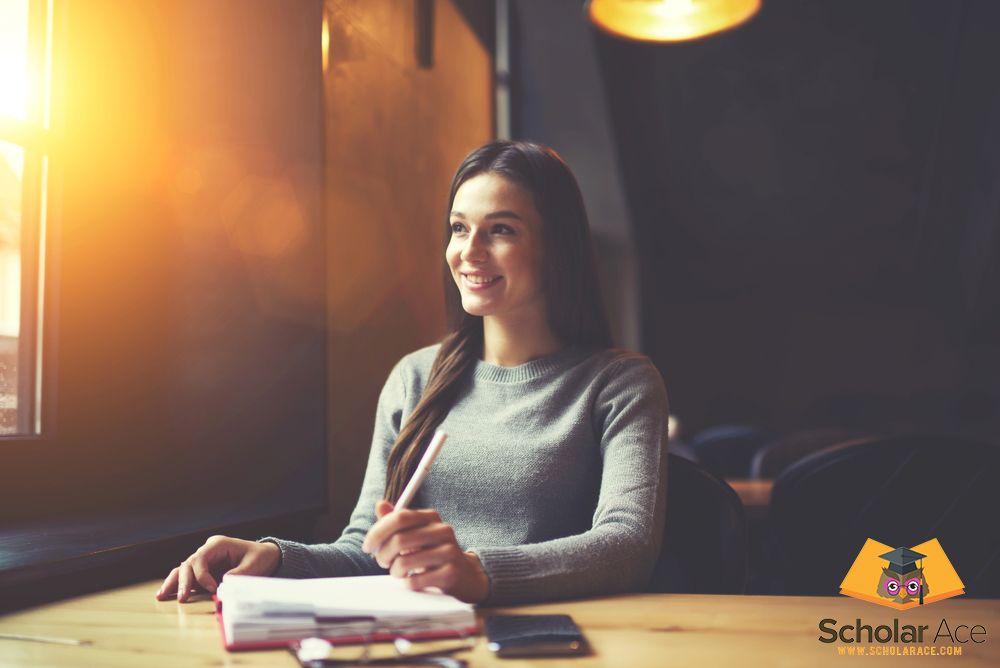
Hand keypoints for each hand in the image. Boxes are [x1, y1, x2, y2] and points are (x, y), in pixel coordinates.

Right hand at [155, 536, 280, 601]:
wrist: (265, 557)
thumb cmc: (259, 557)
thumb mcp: (253, 564)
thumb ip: (239, 573)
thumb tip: (222, 584)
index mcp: (218, 544)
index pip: (200, 558)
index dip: (202, 575)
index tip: (212, 588)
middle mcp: (208, 551)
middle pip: (188, 564)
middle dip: (183, 581)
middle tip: (182, 597)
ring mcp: (205, 561)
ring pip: (183, 569)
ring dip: (173, 582)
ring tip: (162, 595)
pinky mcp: (204, 572)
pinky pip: (188, 577)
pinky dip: (178, 584)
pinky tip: (166, 594)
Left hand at [362, 500, 489, 602]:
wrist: (463, 574)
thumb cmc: (432, 552)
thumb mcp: (415, 534)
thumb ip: (396, 521)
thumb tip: (380, 504)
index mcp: (431, 517)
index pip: (399, 518)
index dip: (378, 532)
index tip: (367, 545)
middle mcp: (442, 531)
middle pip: (399, 540)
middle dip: (382, 554)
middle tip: (382, 562)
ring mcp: (449, 552)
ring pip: (404, 562)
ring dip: (394, 571)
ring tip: (398, 572)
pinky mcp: (450, 574)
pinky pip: (415, 581)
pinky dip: (407, 583)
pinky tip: (413, 580)